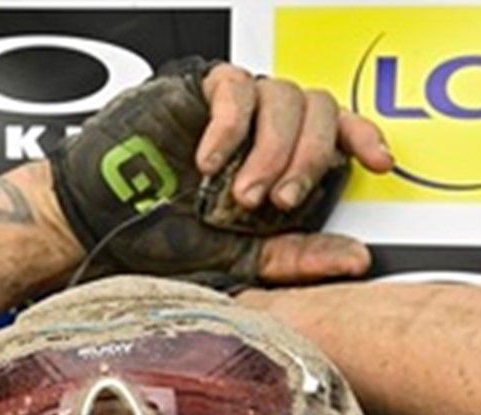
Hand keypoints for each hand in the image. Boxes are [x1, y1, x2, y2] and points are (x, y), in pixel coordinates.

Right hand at [49, 57, 391, 284]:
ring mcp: (233, 110)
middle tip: (275, 201)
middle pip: (318, 111)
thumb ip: (296, 256)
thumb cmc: (161, 238)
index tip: (379, 162)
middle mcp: (263, 132)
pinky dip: (230, 127)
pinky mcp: (198, 90)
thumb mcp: (241, 258)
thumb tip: (357, 260)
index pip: (337, 131)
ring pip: (285, 97)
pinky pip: (236, 89)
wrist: (100, 225)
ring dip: (270, 151)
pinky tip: (210, 162)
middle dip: (305, 160)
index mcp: (281, 164)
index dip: (362, 138)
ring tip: (237, 193)